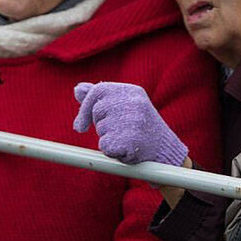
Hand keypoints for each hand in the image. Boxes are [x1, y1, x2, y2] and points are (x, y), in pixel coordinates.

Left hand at [73, 82, 187, 165]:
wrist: (163, 150)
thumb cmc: (140, 127)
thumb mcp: (124, 106)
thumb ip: (101, 98)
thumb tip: (77, 90)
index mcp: (133, 91)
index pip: (98, 91)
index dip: (84, 108)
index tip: (79, 126)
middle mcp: (135, 103)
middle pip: (97, 110)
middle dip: (99, 124)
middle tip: (115, 131)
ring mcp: (135, 121)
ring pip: (101, 129)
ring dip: (107, 138)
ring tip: (125, 139)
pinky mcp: (132, 140)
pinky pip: (105, 145)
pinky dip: (111, 151)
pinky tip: (125, 149)